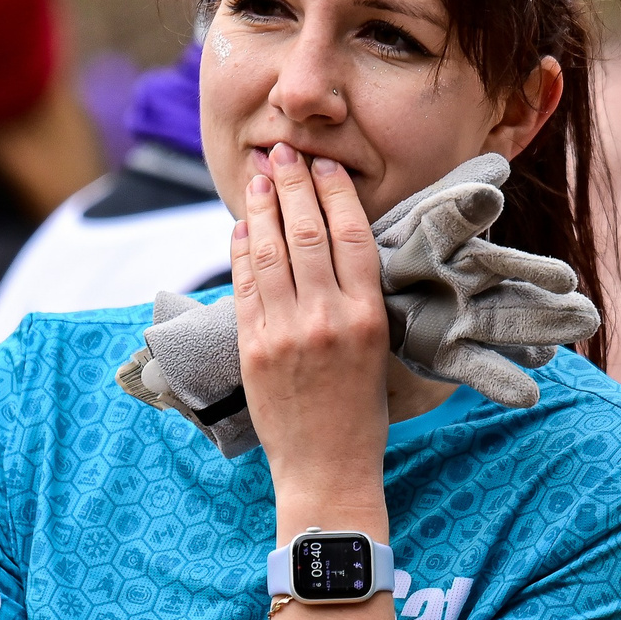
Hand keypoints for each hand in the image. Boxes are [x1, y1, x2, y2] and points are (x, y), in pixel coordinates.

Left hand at [231, 142, 390, 511]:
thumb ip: (359, 301)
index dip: (335, 194)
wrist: (328, 468)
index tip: (325, 166)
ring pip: (270, 252)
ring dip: (262, 207)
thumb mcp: (379, 351)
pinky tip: (241, 226)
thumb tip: (339, 246)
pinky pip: (245, 285)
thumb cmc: (361, 413)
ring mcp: (286, 333)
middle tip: (284, 151)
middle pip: (308, 233)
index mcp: (368, 317)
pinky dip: (241, 249)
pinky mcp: (254, 348)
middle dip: (292, 185)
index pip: (352, 237)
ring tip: (258, 175)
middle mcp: (328, 319)